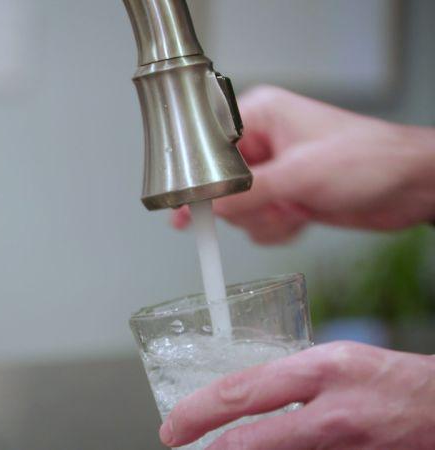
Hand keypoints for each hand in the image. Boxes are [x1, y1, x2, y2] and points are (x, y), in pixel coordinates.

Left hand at [160, 341, 434, 448]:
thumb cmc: (391, 381)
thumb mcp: (335, 362)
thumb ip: (292, 380)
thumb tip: (244, 400)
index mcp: (320, 370)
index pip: (241, 391)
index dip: (198, 413)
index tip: (174, 426)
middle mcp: (331, 413)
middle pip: (251, 441)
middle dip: (209, 449)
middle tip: (179, 443)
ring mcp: (345, 448)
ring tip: (231, 447)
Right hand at [172, 86, 434, 243]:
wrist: (409, 187)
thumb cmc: (369, 158)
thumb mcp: (300, 174)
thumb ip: (248, 192)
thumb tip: (209, 206)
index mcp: (259, 116)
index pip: (207, 146)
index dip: (198, 178)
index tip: (189, 207)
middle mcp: (261, 144)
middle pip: (217, 184)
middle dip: (243, 206)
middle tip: (267, 207)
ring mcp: (272, 172)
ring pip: (235, 209)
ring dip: (263, 220)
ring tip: (292, 210)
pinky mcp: (282, 197)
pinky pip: (256, 222)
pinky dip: (275, 228)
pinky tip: (299, 218)